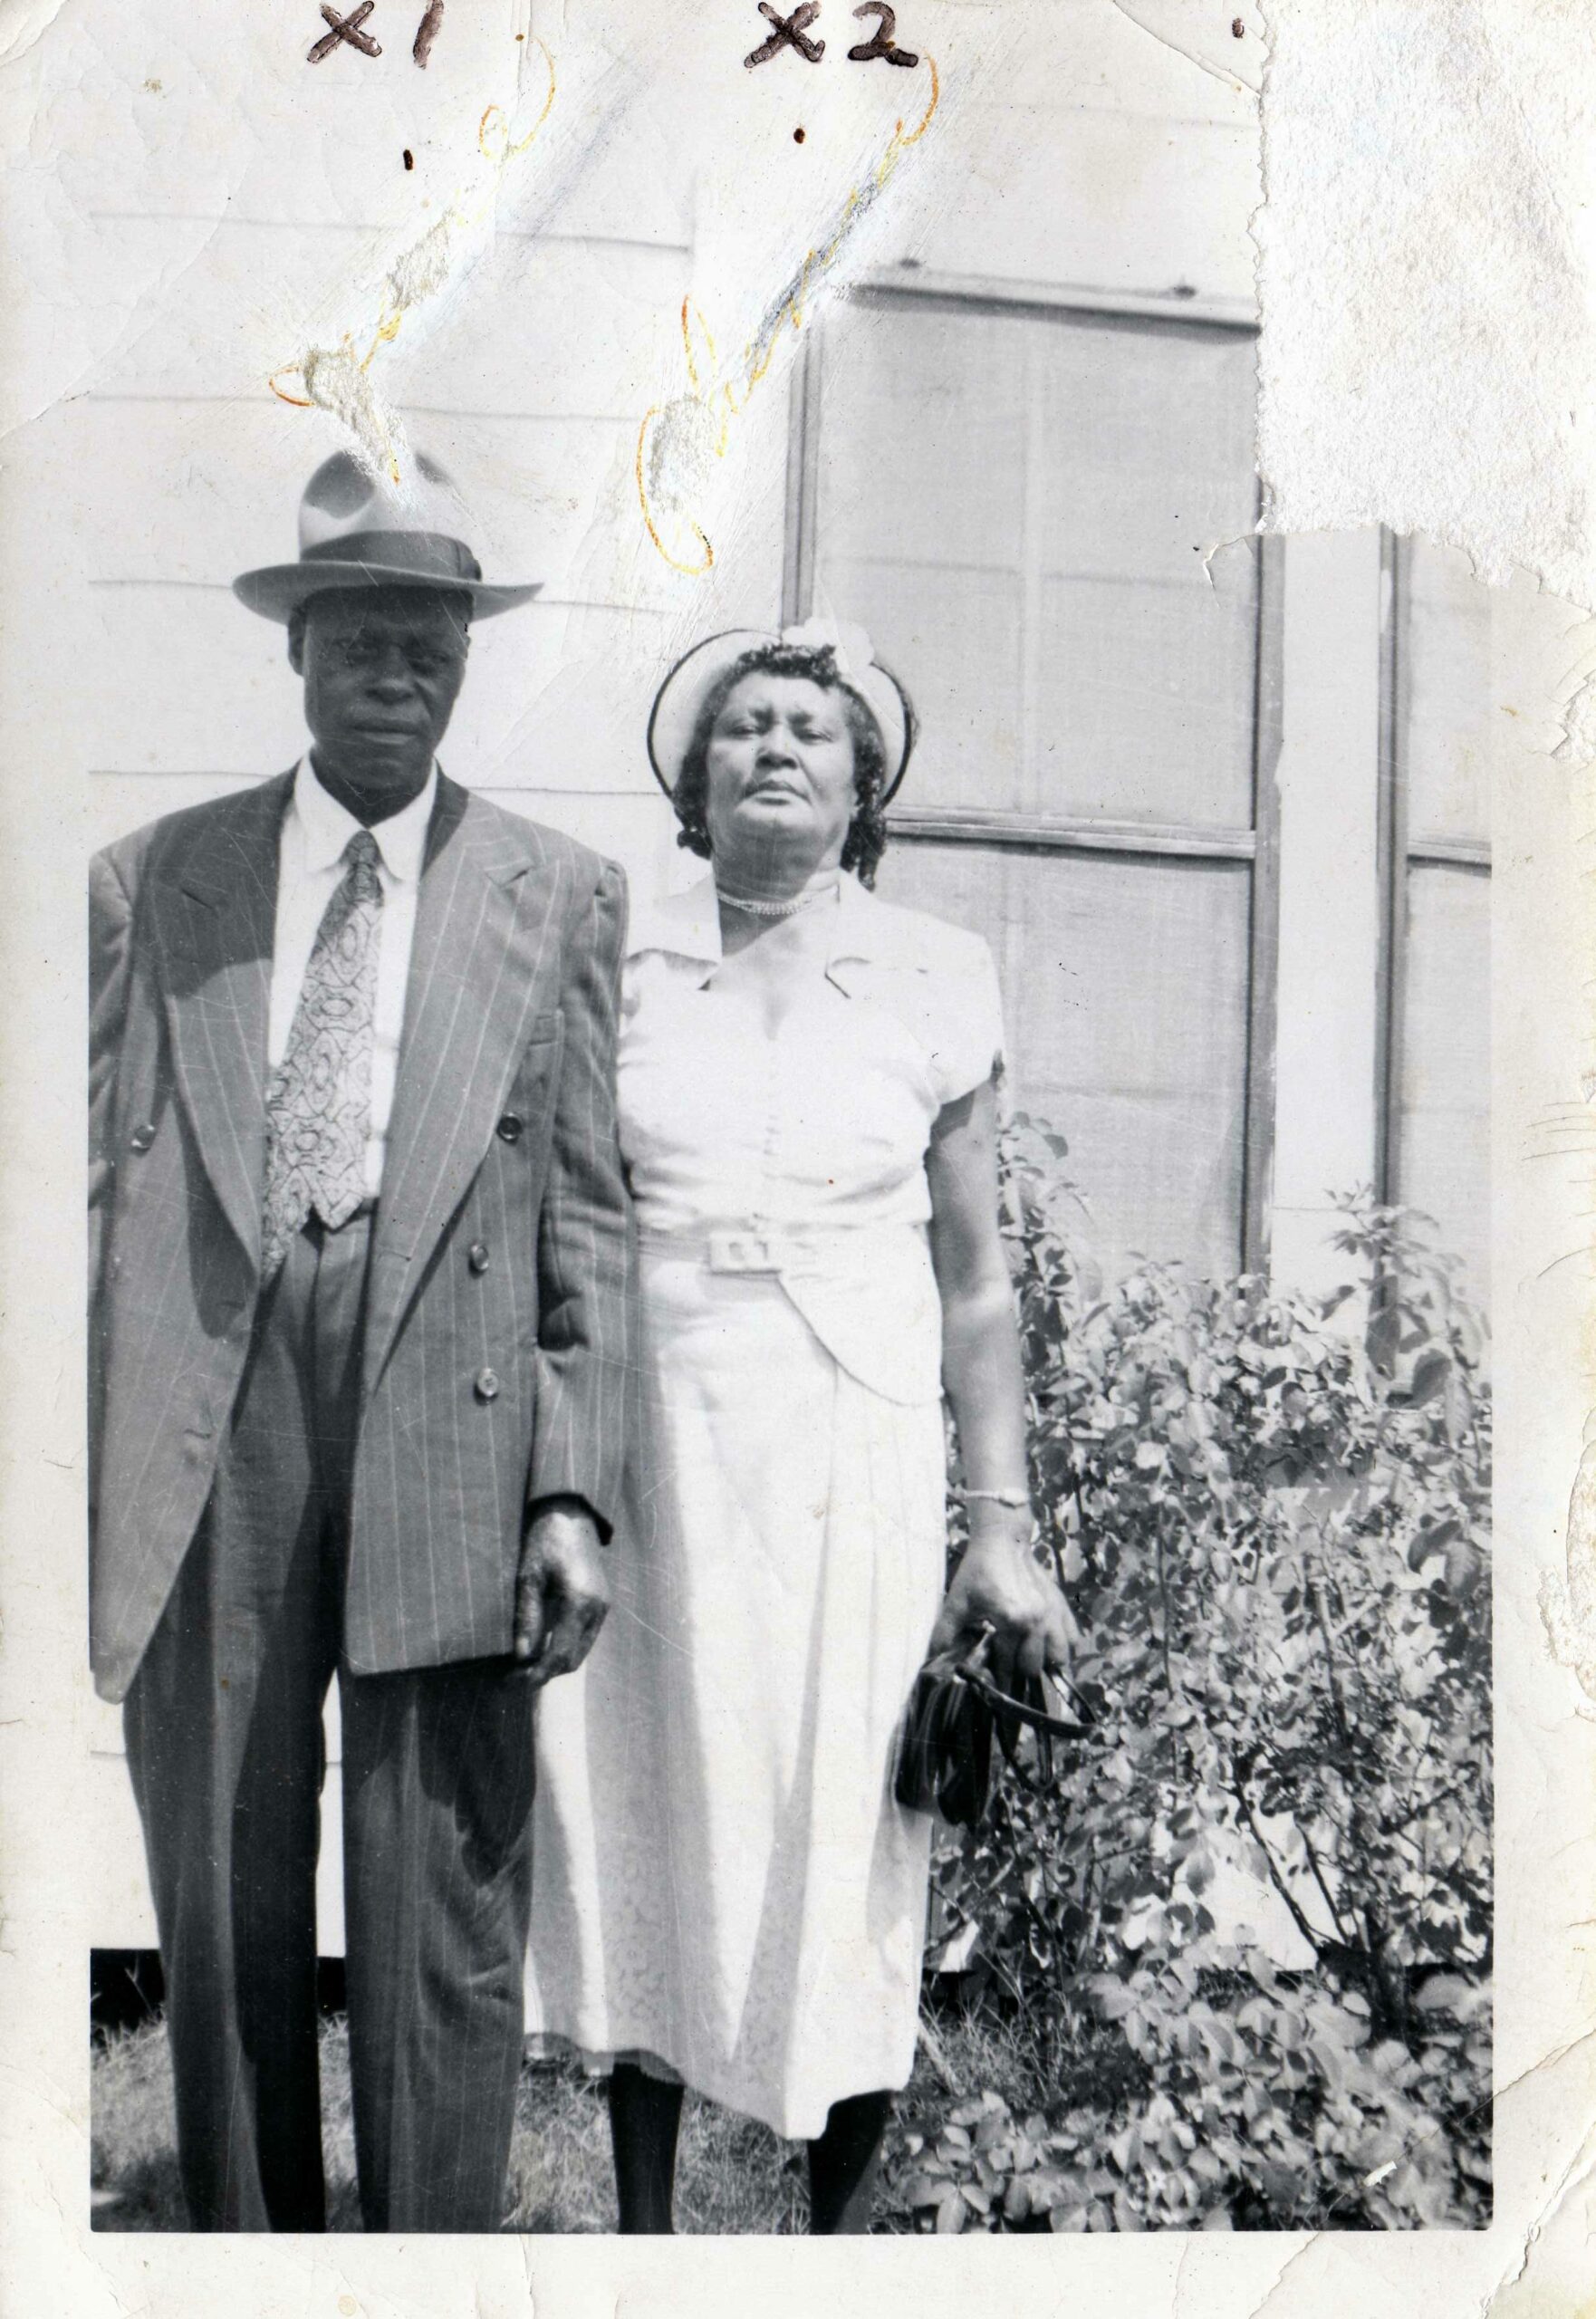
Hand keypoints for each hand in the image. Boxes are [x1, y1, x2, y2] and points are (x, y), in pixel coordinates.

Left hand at [513, 1496, 610, 1686]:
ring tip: (523, 1664)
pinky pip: (584, 1636)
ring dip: (555, 1662)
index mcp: (580, 1602)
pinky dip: (564, 1646)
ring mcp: (603, 1606)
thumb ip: (527, 1618)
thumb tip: (522, 1657)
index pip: (559, 1655)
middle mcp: (597, 1609)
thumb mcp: (528, 1577)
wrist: (570, 1513)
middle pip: (573, 1660)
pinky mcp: (601, 1601)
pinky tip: (542, 1643)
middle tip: (512, 1677)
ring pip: (580, 1651)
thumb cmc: (544, 1540)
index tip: (511, 1683)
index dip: (536, 1675)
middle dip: (545, 1673)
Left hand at [927, 1523, 1079, 1693]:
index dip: (1000, 1681)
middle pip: (1034, 1666)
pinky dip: (1065, 1648)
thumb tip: (932, 1658)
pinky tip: (1052, 1649)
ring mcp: (1052, 1613)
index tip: (996, 1689)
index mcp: (1011, 1621)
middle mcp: (1036, 1621)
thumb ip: (945, 1631)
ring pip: (1059, 1656)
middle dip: (1021, 1674)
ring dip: (1046, 1664)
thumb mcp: (957, 1600)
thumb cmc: (978, 1570)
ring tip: (1032, 1664)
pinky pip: (1073, 1637)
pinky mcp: (1061, 1605)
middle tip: (1010, 1674)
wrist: (1003, 1540)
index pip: (1007, 1665)